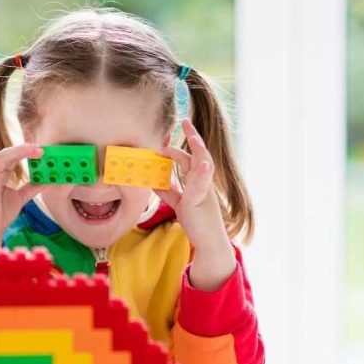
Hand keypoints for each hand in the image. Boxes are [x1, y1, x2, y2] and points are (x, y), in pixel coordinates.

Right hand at [0, 139, 46, 248]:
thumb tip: (48, 179)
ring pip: (1, 158)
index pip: (13, 157)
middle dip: (25, 150)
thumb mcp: (20, 197)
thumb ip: (32, 187)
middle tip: (41, 149)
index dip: (26, 152)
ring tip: (33, 149)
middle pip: (8, 155)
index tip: (42, 150)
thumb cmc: (0, 215)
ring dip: (18, 152)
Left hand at [156, 119, 235, 289]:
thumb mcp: (179, 202)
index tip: (176, 131)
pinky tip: (202, 164)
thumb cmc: (197, 222)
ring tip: (193, 135)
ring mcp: (204, 192)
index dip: (183, 145)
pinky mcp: (201, 202)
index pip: (191, 158)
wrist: (210, 242)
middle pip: (200, 155)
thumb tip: (154, 181)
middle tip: (184, 121)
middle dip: (193, 138)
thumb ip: (169, 191)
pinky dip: (203, 174)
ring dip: (198, 150)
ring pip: (203, 167)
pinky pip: (202, 187)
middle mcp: (204, 183)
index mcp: (198, 182)